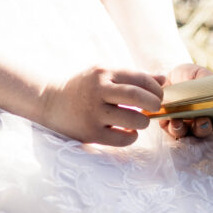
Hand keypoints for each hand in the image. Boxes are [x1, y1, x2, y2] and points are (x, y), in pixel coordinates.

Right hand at [37, 66, 164, 145]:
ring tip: (140, 121)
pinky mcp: (90, 133)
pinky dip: (131, 137)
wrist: (49, 102)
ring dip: (144, 122)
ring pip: (133, 120)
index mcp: (103, 73)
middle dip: (155, 104)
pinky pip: (122, 139)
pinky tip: (128, 133)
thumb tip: (164, 79)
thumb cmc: (83, 87)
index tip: (159, 95)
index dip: (156, 89)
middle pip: (138, 97)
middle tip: (155, 108)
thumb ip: (133, 77)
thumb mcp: (104, 74)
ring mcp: (93, 113)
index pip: (140, 79)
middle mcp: (98, 91)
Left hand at [159, 63, 212, 139]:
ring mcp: (188, 126)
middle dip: (206, 127)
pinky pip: (174, 132)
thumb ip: (205, 78)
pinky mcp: (171, 127)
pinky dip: (174, 128)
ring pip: (190, 134)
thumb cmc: (186, 77)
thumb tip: (211, 84)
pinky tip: (173, 121)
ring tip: (183, 122)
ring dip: (186, 129)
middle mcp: (203, 121)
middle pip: (208, 130)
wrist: (166, 79)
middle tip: (204, 120)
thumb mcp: (197, 73)